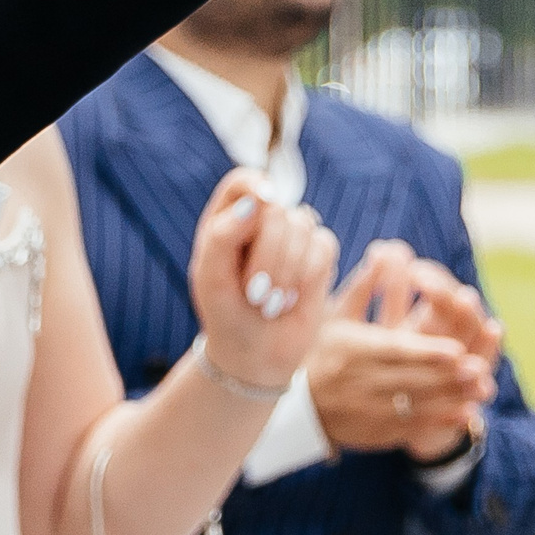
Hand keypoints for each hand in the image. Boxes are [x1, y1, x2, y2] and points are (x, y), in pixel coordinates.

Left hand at [189, 168, 339, 392]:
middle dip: (267, 255)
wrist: (255, 354)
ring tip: (269, 302)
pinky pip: (324, 245)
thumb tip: (257, 201)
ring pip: (303, 224)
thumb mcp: (210, 278)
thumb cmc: (225, 313)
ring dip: (286, 270)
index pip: (245, 180)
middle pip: (276, 208)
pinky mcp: (319, 256)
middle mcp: (262, 220)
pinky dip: (307, 275)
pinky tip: (291, 298)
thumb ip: (223, 235)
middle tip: (254, 293)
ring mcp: (293, 236)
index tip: (263, 203)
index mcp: (228, 218)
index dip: (256, 186)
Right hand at [308, 243, 493, 455]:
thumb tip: (383, 254)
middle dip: (448, 375)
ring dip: (452, 396)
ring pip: (417, 404)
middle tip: (479, 367)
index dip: (426, 351)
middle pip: (411, 378)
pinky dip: (441, 420)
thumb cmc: (323, 352)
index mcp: (352, 350)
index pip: (394, 350)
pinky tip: (465, 412)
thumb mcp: (335, 317)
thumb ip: (362, 288)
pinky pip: (414, 427)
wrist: (302, 405)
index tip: (456, 349)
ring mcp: (370, 409)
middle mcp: (361, 381)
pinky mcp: (379, 431)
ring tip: (482, 386)